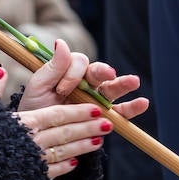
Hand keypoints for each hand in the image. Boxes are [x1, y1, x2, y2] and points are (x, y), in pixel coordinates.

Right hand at [0, 64, 104, 178]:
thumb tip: (2, 71)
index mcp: (22, 123)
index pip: (57, 115)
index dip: (78, 111)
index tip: (95, 107)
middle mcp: (31, 143)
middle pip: (65, 132)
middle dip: (88, 127)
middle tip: (108, 122)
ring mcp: (32, 163)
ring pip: (64, 151)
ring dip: (83, 146)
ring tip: (99, 141)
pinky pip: (52, 171)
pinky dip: (64, 166)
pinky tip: (74, 162)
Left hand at [17, 38, 145, 115]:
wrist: (37, 137)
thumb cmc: (36, 109)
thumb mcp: (38, 88)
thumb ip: (52, 67)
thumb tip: (61, 42)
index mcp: (69, 72)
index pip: (79, 63)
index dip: (72, 74)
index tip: (61, 89)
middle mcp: (85, 84)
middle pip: (99, 72)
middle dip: (104, 71)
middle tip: (108, 73)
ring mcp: (96, 100)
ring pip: (112, 88)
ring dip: (124, 84)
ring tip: (134, 82)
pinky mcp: (103, 118)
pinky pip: (120, 112)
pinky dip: (132, 108)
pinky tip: (142, 103)